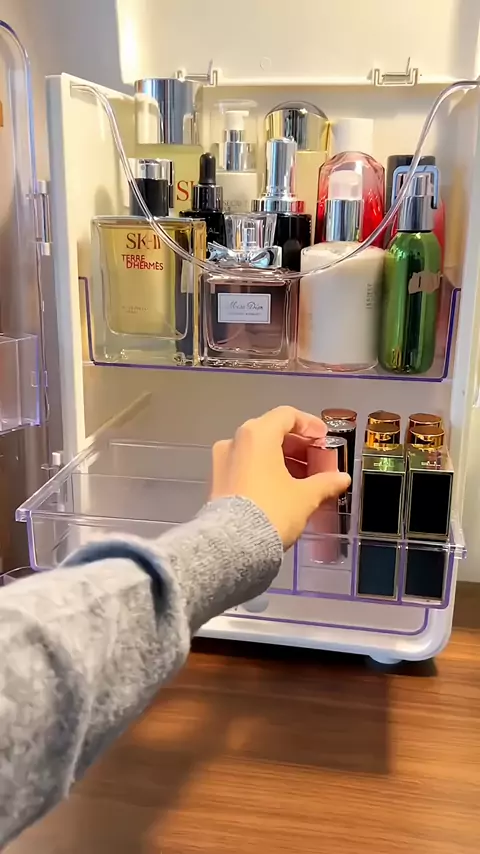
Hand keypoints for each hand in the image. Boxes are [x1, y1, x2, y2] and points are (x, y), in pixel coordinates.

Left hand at [210, 406, 350, 549]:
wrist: (233, 545)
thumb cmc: (272, 510)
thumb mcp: (305, 497)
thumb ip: (325, 483)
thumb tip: (342, 479)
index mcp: (257, 434)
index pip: (287, 415)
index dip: (309, 425)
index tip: (324, 439)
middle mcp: (235, 440)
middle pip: (271, 431)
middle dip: (297, 445)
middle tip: (317, 461)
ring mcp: (221, 460)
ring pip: (256, 450)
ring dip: (281, 459)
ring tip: (302, 479)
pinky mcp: (216, 480)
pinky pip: (245, 465)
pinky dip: (264, 470)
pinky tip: (281, 489)